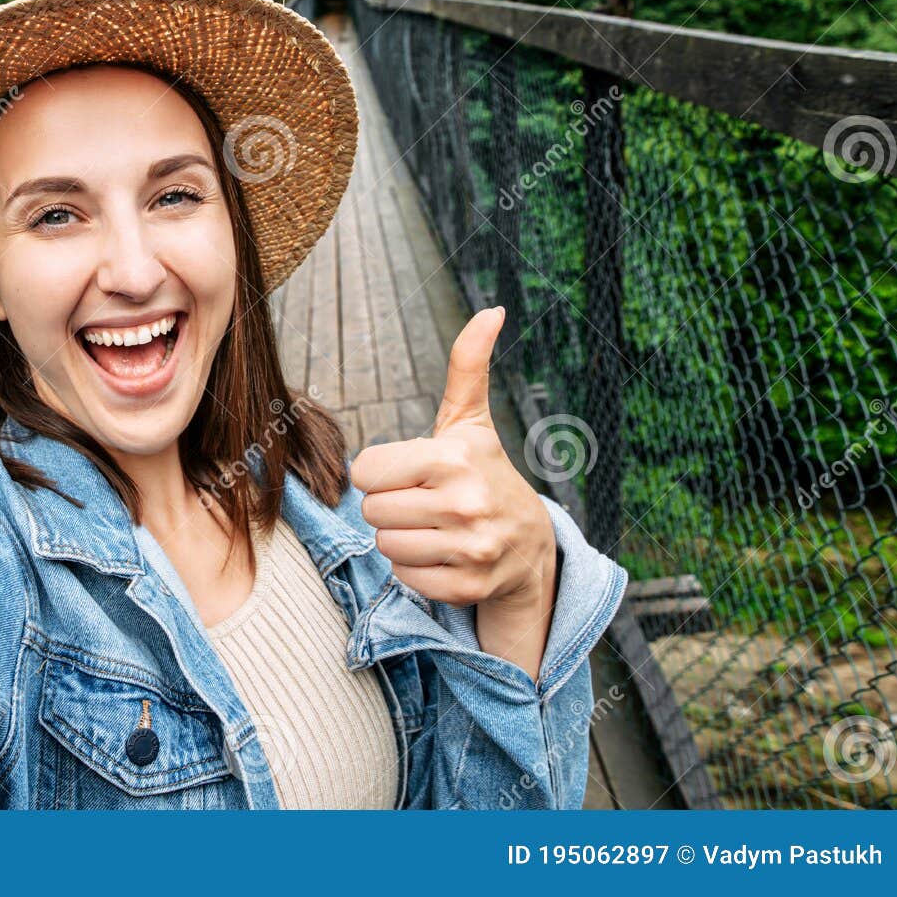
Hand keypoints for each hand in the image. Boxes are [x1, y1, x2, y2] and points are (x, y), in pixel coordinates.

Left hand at [350, 306, 556, 625]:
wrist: (531, 546)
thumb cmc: (483, 474)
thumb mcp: (471, 421)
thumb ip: (468, 365)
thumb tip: (493, 309)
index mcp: (454, 457)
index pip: (366, 471)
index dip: (380, 473)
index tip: (409, 474)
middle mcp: (465, 502)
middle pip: (371, 511)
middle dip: (389, 507)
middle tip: (423, 503)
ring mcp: (470, 548)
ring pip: (385, 546)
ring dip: (401, 540)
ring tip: (434, 529)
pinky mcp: (469, 587)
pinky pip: (405, 578)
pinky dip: (417, 571)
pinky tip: (445, 556)